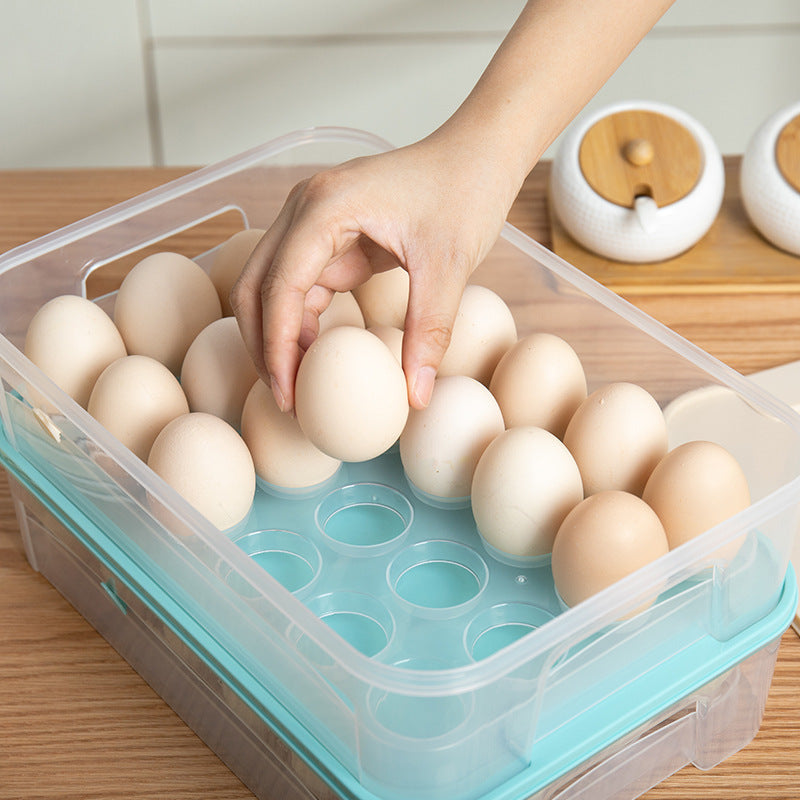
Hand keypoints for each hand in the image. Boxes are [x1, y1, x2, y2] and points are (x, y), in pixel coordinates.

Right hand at [230, 133, 517, 411]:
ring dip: (278, 336)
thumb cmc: (464, 191)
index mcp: (326, 207)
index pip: (279, 286)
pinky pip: (299, 285)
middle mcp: (305, 209)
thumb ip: (429, 330)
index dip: (277, 345)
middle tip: (285, 398)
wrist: (477, 155)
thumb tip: (415, 395)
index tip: (288, 393)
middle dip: (263, 345)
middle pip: (256, 285)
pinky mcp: (330, 236)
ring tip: (296, 385)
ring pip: (270, 287)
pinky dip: (301, 323)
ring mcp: (313, 221)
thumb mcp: (450, 265)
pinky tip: (316, 354)